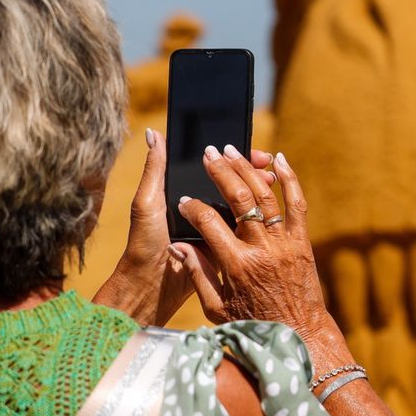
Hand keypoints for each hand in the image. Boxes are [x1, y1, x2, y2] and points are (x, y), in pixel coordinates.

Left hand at [94, 129, 273, 325]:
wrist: (150, 283)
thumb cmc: (145, 241)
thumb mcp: (147, 201)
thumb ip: (155, 168)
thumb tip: (154, 133)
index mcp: (186, 193)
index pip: (214, 170)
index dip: (231, 158)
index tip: (245, 149)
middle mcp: (203, 208)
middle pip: (232, 184)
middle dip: (251, 170)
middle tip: (266, 162)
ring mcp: (216, 228)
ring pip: (242, 205)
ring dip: (259, 191)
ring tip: (271, 179)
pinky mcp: (226, 248)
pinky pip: (244, 231)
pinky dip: (258, 220)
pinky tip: (270, 210)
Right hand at [174, 145, 331, 337]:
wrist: (299, 332)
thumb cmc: (253, 323)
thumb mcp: (217, 307)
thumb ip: (198, 273)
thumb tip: (177, 246)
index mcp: (236, 266)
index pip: (208, 222)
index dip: (193, 207)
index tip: (184, 201)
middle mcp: (262, 250)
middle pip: (239, 198)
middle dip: (221, 172)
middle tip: (208, 154)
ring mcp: (285, 243)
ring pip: (265, 195)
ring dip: (247, 169)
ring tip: (232, 152)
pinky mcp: (302, 242)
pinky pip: (298, 203)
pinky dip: (289, 179)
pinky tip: (279, 160)